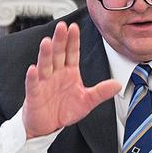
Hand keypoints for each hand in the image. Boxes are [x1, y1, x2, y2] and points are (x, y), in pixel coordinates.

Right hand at [22, 22, 121, 138]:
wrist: (48, 126)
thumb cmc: (64, 110)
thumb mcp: (87, 101)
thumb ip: (101, 92)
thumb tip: (118, 84)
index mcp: (69, 72)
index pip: (71, 53)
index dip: (73, 41)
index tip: (74, 27)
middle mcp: (56, 74)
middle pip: (58, 54)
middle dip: (60, 41)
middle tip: (62, 26)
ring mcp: (44, 83)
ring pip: (45, 65)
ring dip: (46, 54)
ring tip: (47, 42)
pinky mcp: (34, 95)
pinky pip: (33, 84)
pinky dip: (33, 77)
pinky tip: (33, 69)